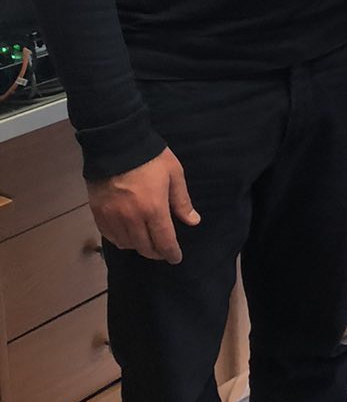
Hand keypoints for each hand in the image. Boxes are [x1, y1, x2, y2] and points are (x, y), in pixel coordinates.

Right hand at [86, 147, 200, 262]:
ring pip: (127, 244)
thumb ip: (182, 201)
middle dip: (156, 252)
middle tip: (163, 250)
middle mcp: (132, 218)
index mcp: (153, 209)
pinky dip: (120, 240)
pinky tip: (127, 235)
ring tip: (146, 242)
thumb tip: (193, 221)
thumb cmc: (150, 157)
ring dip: (139, 246)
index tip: (176, 258)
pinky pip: (110, 236)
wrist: (115, 143)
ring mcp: (112, 217)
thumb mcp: (174, 174)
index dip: (171, 253)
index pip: (164, 241)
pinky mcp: (98, 213)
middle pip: (145, 247)